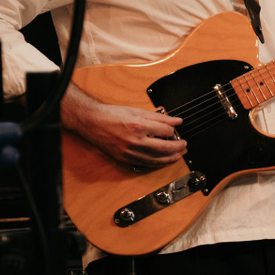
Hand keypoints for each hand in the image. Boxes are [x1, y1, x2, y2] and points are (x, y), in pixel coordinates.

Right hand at [62, 86, 185, 172]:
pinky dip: (156, 163)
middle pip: (164, 147)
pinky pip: (145, 164)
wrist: (91, 122)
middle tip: (183, 145)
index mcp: (138, 126)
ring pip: (156, 159)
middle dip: (178, 147)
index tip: (175, 130)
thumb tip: (176, 120)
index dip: (173, 130)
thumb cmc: (112, 115)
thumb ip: (159, 117)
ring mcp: (129, 151)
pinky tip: (162, 160)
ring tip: (177, 155)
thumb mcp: (137, 111)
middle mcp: (134, 140)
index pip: (165, 131)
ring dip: (169, 158)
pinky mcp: (124, 158)